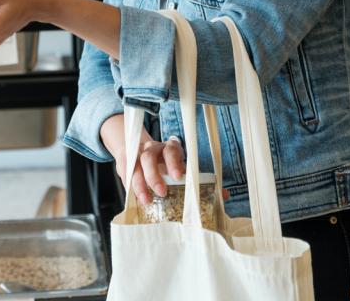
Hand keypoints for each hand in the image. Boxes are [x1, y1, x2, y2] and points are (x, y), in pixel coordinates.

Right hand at [99, 116, 228, 205]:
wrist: (141, 153)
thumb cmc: (168, 167)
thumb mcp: (183, 170)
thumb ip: (200, 182)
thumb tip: (224, 196)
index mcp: (170, 149)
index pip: (172, 150)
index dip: (174, 162)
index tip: (179, 177)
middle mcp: (153, 149)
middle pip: (150, 156)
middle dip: (155, 175)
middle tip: (162, 192)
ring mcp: (138, 156)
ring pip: (136, 165)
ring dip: (141, 183)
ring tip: (146, 200)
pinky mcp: (127, 165)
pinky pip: (126, 174)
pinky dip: (130, 186)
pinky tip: (134, 199)